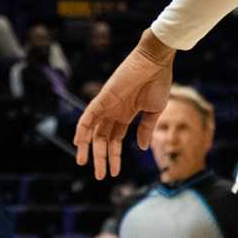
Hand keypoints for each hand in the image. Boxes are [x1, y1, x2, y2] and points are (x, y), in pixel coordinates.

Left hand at [74, 38, 175, 178]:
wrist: (156, 61)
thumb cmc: (158, 82)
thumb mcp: (154, 111)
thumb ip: (146, 129)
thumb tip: (141, 148)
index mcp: (126, 115)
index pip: (115, 140)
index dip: (114, 157)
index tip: (114, 173)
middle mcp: (114, 112)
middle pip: (102, 139)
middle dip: (100, 157)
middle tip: (100, 175)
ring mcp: (107, 105)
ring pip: (92, 130)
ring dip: (87, 146)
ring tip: (83, 163)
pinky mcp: (104, 97)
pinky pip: (88, 115)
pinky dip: (82, 128)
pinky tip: (79, 142)